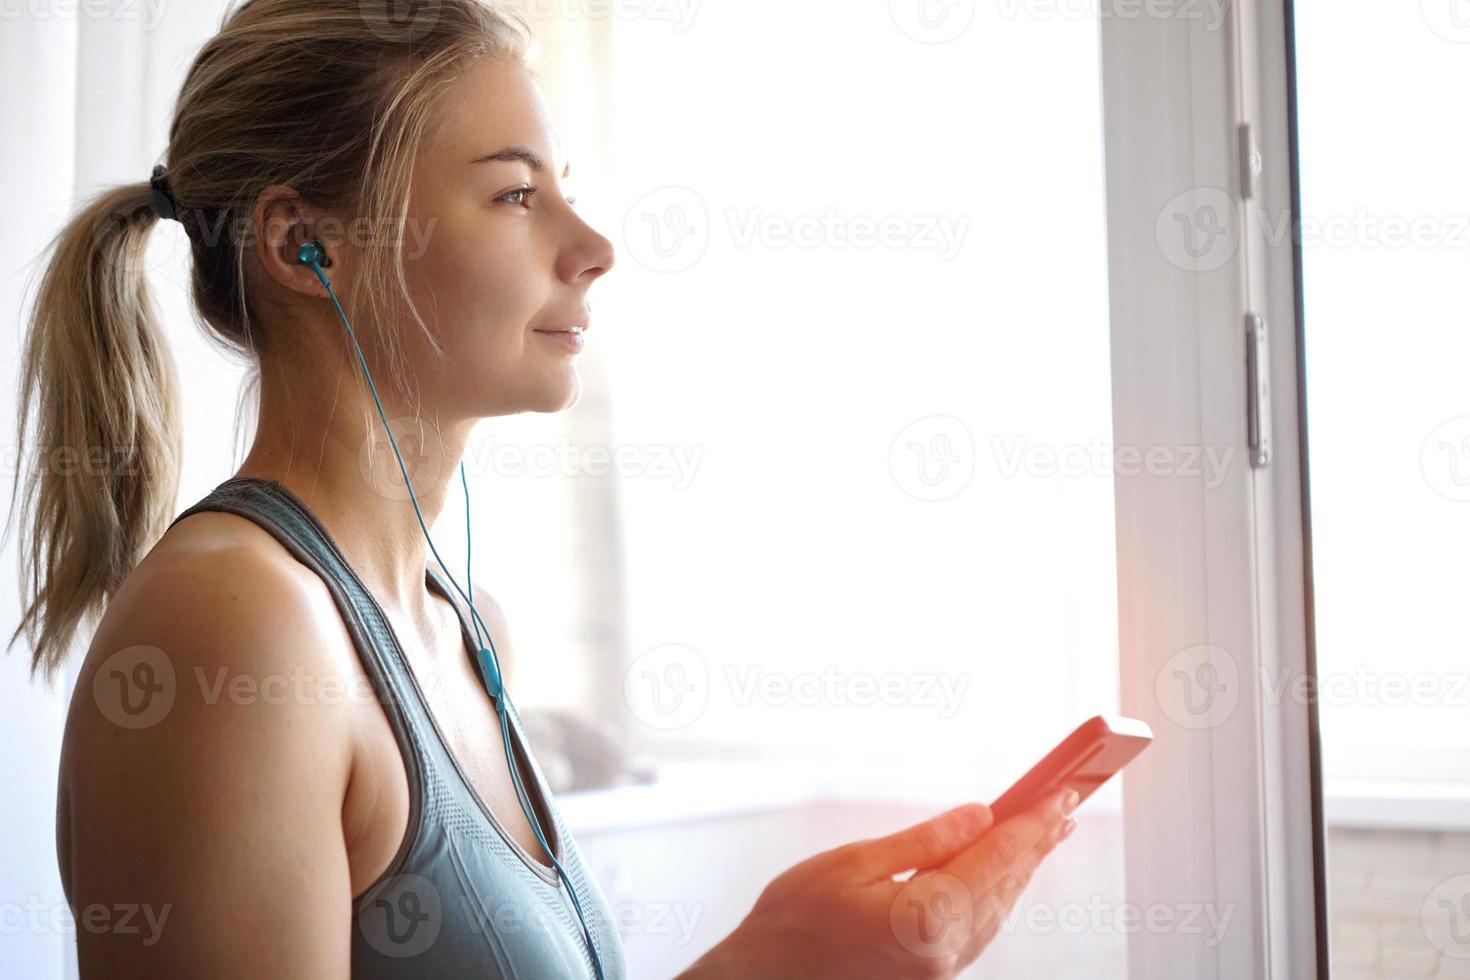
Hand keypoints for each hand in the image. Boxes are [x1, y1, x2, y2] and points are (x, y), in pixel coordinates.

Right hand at [680, 788, 1080, 979]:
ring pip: (1000, 909)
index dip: (1034, 820)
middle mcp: (945, 950)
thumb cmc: (793, 924)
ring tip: (1047, 830)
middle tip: (1067, 800)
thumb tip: (978, 817)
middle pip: (1007, 883)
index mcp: (926, 916)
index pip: (997, 856)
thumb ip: (923, 841)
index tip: (1062, 791)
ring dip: (1025, 867)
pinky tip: (1005, 873)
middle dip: (1039, 840)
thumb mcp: (853, 863)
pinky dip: (1000, 894)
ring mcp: (941, 969)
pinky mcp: (932, 975)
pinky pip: (982, 928)